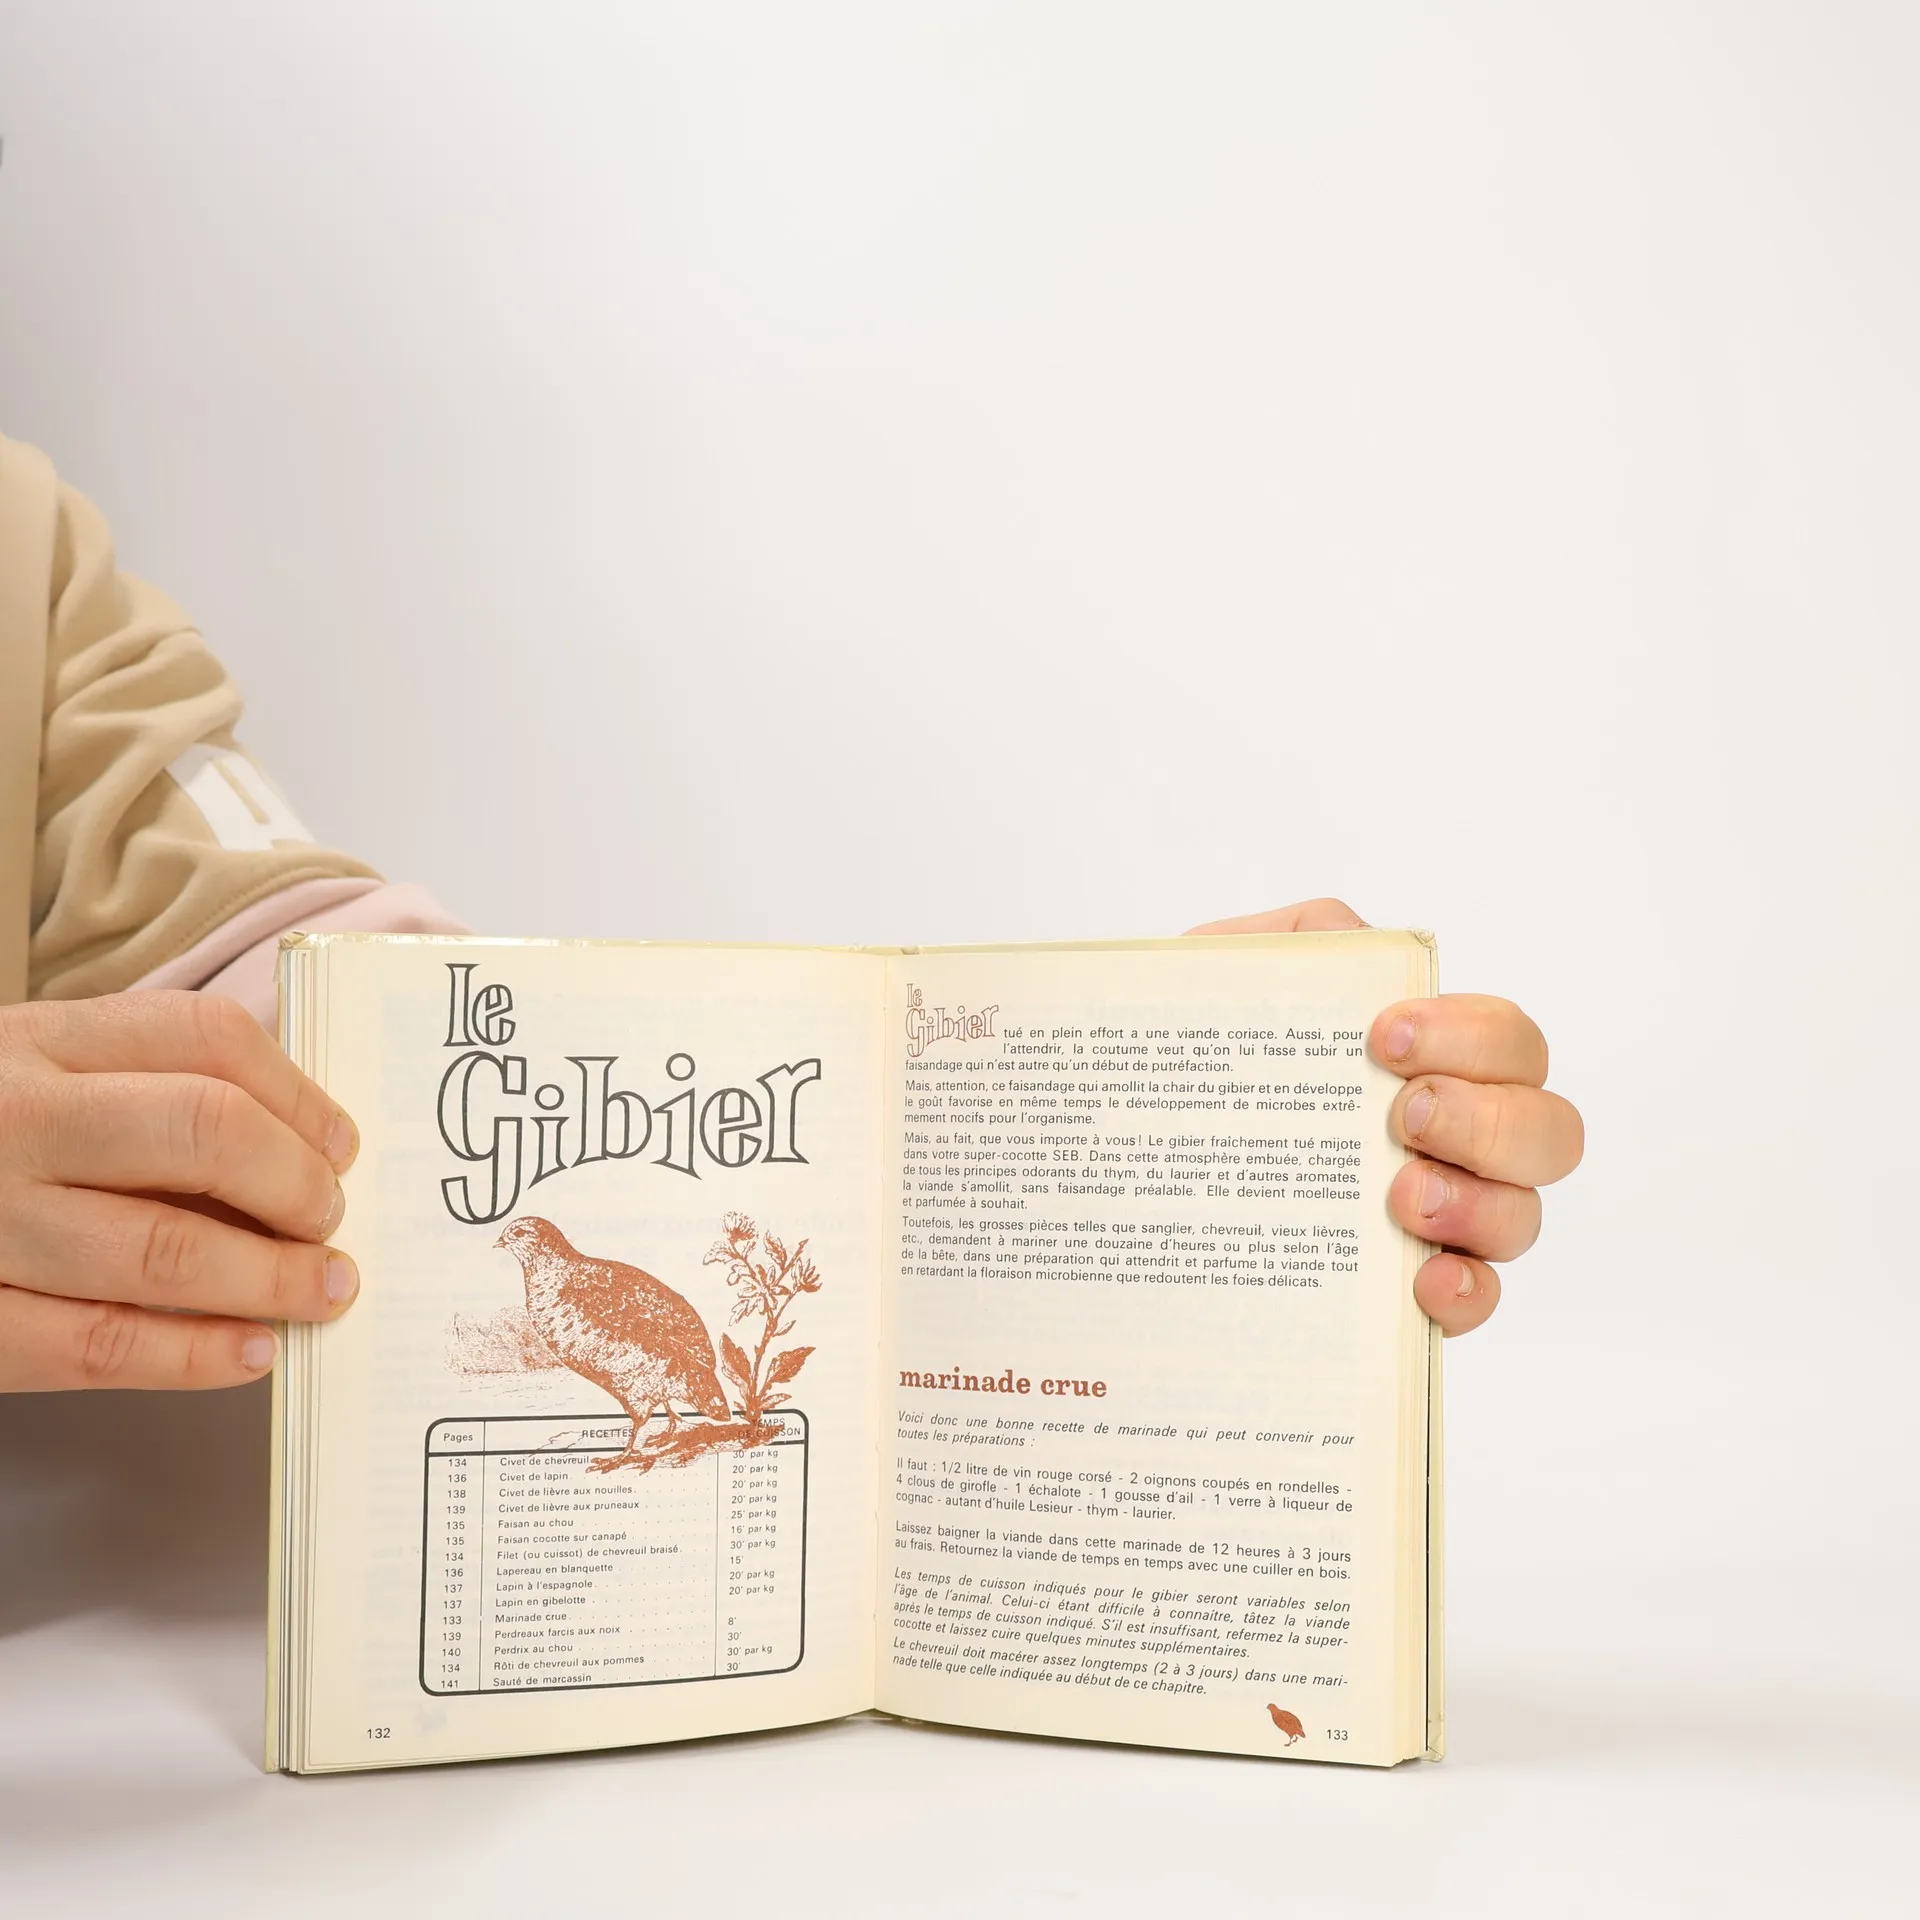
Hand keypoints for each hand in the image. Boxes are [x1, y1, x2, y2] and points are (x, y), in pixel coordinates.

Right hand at [0, 992, 359, 1390]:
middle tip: (332, 1224)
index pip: (206, 1038)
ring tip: (322, 1292)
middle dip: (296, 1186)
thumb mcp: (42, 1074)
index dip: (300, 1097)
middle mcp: (9, 1117)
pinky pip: (96, 1345)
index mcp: (39, 1040)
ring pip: (162, 1250)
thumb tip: (304, 1152)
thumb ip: (146, 1089)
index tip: (341, 1148)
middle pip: (203, 1133)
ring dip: (268, 1280)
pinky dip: (192, 1355)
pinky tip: (250, 1350)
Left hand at [1186, 899, 1583, 1334]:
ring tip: (1403, 1200)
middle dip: (1488, 1119)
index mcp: (1428, 1060)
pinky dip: (1466, 1295)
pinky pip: (1474, 1302)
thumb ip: (1296, 940)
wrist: (1126, 1154)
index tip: (1388, 1038)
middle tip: (1408, 1116)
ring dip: (1478, 1206)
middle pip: (1546, 1129)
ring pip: (1522, 1216)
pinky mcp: (1407, 1288)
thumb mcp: (1226, 977)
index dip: (1470, 1036)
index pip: (1506, 1039)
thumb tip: (1353, 941)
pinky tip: (1424, 1284)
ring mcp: (1442, 1219)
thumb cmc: (1198, 1061)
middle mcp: (1455, 1140)